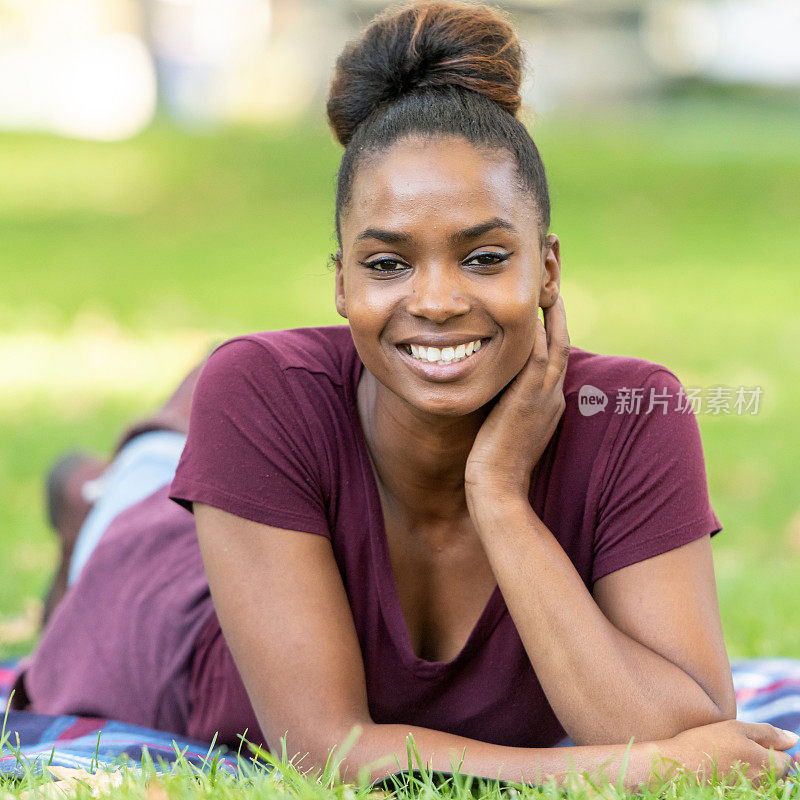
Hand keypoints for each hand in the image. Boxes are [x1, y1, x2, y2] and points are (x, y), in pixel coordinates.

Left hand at [464, 295, 569, 500]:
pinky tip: (530, 307)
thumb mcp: (506, 427)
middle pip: (562, 342)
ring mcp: (546, 395)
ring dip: (553, 312)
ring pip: (556, 342)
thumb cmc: (494, 463)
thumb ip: (506, 403)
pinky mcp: (530, 396)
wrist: (498, 488)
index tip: (544, 307)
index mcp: (549, 402)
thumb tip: (492, 386)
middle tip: (552, 284)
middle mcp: (553, 394)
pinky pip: (538, 353)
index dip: (552, 329)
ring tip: (546, 284)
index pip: (554, 356)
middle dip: (558, 313)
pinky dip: (538, 330)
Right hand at [650, 720, 797, 786]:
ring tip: (726, 757)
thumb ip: (768, 733)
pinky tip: (722, 769)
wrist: (678, 767)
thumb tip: (794, 739)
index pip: (787, 758)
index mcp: (770, 765)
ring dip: (750, 767)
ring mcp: (752, 793)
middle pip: (775, 770)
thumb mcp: (737, 728)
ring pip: (761, 778)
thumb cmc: (707, 743)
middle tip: (734, 747)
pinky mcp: (738, 796)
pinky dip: (739, 777)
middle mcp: (765, 784)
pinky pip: (747, 785)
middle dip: (762, 758)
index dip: (770, 746)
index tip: (748, 741)